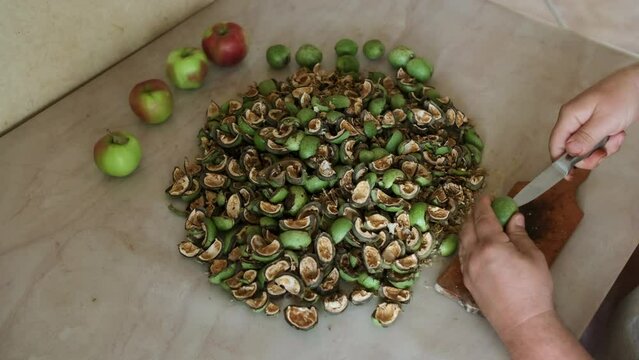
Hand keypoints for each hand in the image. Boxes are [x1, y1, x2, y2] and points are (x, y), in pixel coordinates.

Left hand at [459, 196, 552, 336]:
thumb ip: (519, 234)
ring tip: (478, 222)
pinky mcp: (467, 280)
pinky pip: (462, 255)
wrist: (522, 322)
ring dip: (468, 228)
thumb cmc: (533, 289)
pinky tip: (474, 243)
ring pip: (462, 241)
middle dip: (473, 214)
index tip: (486, 196)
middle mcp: (474, 255)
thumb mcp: (532, 256)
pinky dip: (466, 243)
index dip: (483, 204)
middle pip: (468, 227)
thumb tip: (514, 217)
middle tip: (482, 207)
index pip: (483, 217)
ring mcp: (467, 268)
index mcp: (491, 245)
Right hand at [549, 64, 638, 168]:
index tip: (569, 175)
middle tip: (602, 154)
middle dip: (588, 156)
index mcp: (570, 115)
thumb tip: (569, 152)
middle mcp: (574, 119)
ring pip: (586, 148)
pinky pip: (597, 143)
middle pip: (570, 149)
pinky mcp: (596, 125)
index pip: (556, 143)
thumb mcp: (605, 120)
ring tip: (615, 137)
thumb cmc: (623, 94)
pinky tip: (617, 133)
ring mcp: (585, 122)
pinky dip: (609, 143)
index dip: (560, 161)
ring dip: (602, 149)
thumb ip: (586, 138)